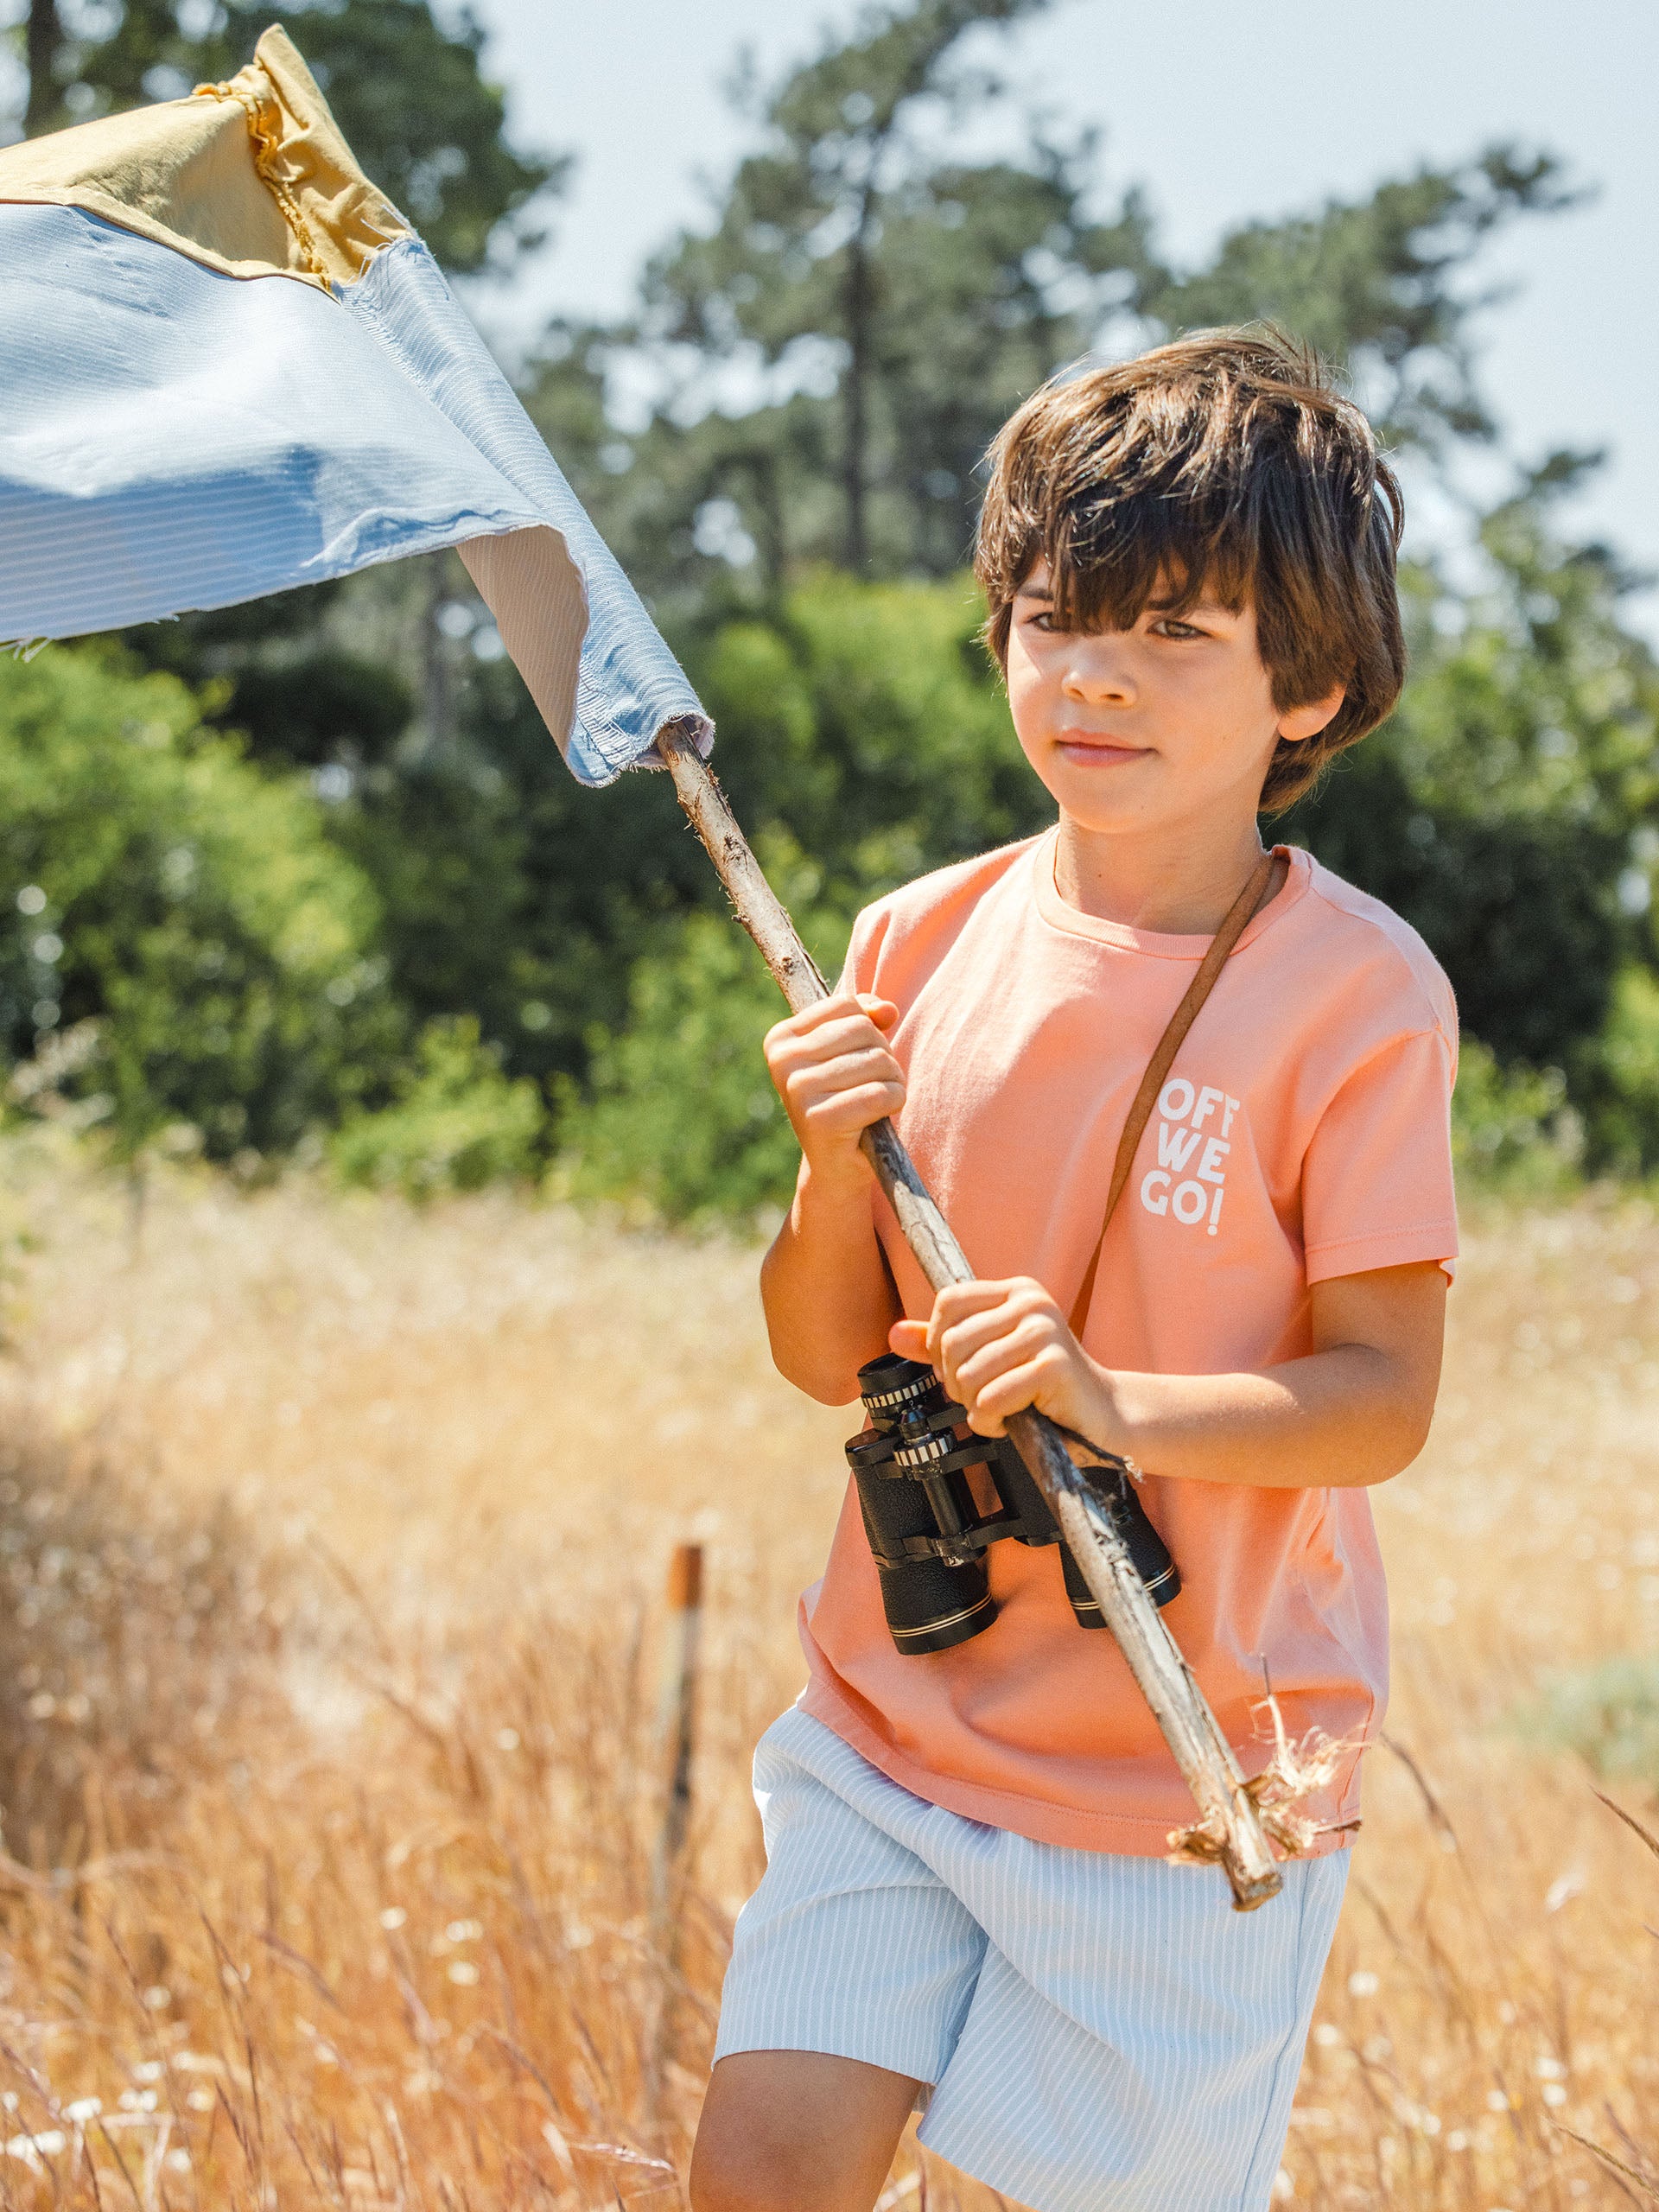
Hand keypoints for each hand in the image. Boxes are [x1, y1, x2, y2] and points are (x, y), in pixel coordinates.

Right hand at [764, 992, 905, 1186]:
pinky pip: (880, 1093)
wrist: (835, 1165)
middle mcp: (782, 1062)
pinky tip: (878, 1118)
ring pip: (877, 1060)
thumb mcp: (850, 1052)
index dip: (869, 1028)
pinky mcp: (821, 1120)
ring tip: (875, 1103)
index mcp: (781, 1039)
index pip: (846, 1005)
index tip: (858, 1057)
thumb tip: (887, 1010)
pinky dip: (893, 1102)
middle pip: (863, 1029)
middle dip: (883, 1056)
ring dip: (892, 1081)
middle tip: (872, 1084)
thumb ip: (867, 1018)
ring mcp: (798, 1091)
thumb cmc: (845, 1099)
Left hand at [889, 1277, 1118, 1441]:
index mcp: (1016, 1291)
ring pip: (970, 1374)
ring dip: (975, 1406)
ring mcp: (1045, 1332)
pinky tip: (1010, 1420)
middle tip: (978, 1397)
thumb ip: (943, 1343)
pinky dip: (991, 1421)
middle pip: (953, 1342)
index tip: (955, 1367)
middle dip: (955, 1382)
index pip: (949, 1301)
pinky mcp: (1054, 1366)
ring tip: (998, 1410)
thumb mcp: (991, 1355)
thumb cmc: (1044, 1386)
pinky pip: (993, 1398)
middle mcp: (1032, 1302)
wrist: (1101, 1414)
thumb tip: (895, 1334)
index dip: (938, 1341)